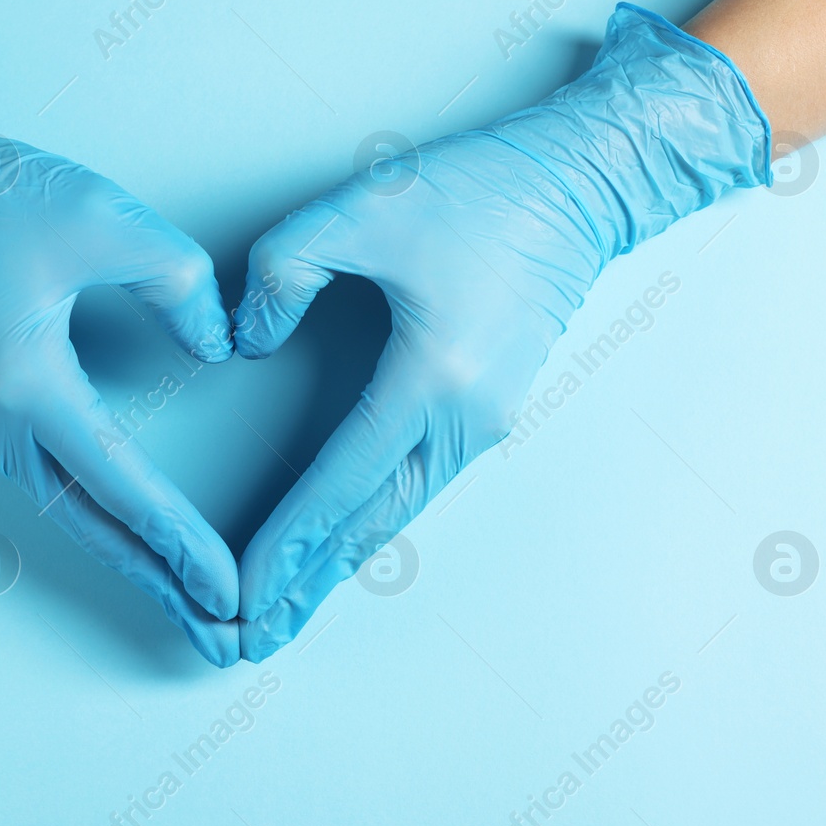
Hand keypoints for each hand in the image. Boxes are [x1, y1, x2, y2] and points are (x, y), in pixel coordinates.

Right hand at [0, 27, 239, 665]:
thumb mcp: (104, 218)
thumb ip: (180, 284)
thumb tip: (216, 350)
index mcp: (24, 383)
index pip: (120, 483)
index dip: (179, 540)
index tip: (226, 588)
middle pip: (91, 529)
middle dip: (160, 586)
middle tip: (220, 637)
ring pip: (69, 516)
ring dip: (132, 560)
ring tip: (189, 602)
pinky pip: (51, 489)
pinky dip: (102, 523)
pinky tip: (137, 540)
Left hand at [233, 4, 771, 660]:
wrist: (581, 186)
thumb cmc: (482, 191)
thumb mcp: (364, 207)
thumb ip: (284, 269)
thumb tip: (246, 342)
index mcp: (436, 374)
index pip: (343, 477)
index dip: (288, 537)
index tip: (244, 588)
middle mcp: (468, 417)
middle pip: (373, 523)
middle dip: (308, 584)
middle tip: (250, 639)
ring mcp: (487, 422)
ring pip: (398, 513)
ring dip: (339, 563)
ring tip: (288, 613)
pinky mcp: (489, 413)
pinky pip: (419, 486)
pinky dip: (371, 523)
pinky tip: (341, 546)